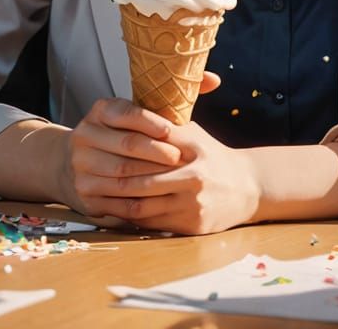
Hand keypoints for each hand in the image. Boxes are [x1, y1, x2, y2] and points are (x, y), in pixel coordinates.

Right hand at [63, 96, 182, 217]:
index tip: (171, 130)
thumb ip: (171, 96)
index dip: (151, 122)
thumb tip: (213, 80)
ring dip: (150, 177)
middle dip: (156, 152)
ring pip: (122, 173)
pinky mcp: (84, 193)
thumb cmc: (117, 133)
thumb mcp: (132, 111)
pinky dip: (139, 200)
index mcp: (100, 111)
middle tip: (178, 157)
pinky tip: (157, 198)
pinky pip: (116, 198)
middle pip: (126, 144)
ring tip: (173, 177)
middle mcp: (85, 135)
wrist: (72, 162)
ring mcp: (81, 165)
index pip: (126, 113)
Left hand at [82, 119, 259, 235]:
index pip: (150, 144)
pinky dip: (131, 217)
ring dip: (117, 200)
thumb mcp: (193, 133)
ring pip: (144, 203)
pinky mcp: (193, 224)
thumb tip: (127, 112)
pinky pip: (153, 222)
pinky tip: (116, 210)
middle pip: (143, 177)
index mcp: (193, 146)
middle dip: (114, 176)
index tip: (102, 145)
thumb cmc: (211, 155)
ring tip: (97, 193)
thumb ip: (165, 125)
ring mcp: (194, 202)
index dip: (124, 146)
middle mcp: (195, 174)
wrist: (247, 187)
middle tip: (89, 173)